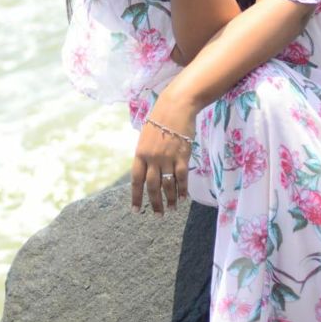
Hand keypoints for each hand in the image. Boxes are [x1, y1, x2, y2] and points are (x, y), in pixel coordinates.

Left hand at [131, 90, 197, 215]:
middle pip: (152, 186)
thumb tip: (146, 170)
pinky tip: (184, 197)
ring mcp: (167, 158)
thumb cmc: (160, 118)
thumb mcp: (146, 136)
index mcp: (140, 153)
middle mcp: (152, 158)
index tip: (136, 210)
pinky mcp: (182, 156)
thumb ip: (145, 154)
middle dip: (155, 203)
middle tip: (157, 215)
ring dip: (170, 199)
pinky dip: (183, 189)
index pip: (136, 180)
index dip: (136, 197)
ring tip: (172, 209)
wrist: (176, 106)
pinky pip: (182, 177)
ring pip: (168, 184)